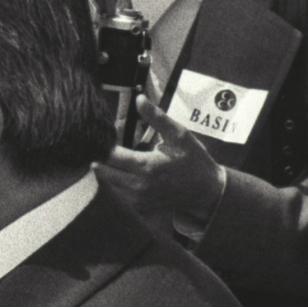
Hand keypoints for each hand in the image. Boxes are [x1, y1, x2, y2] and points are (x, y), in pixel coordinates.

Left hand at [96, 98, 227, 223]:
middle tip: (100, 148)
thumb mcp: (179, 135)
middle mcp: (137, 185)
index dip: (102, 145)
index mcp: (145, 166)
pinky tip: (121, 174)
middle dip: (99, 158)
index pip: (109, 156)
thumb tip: (139, 99)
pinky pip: (118, 196)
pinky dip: (115, 184)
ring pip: (108, 184)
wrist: (208, 191)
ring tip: (110, 160)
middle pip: (102, 172)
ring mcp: (138, 199)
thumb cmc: (194, 160)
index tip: (102, 137)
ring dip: (106, 172)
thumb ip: (156, 118)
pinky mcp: (140, 207)